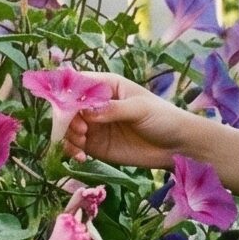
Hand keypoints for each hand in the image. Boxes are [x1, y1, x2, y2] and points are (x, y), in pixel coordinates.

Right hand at [62, 75, 196, 170]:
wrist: (176, 146)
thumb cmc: (163, 118)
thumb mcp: (140, 109)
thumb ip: (113, 109)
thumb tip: (86, 112)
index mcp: (107, 86)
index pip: (79, 82)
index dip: (66, 91)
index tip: (62, 105)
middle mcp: (96, 104)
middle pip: (68, 107)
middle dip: (68, 119)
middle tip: (82, 130)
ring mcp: (94, 125)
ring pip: (68, 127)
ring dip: (68, 135)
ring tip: (82, 144)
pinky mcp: (95, 145)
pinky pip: (74, 145)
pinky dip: (71, 150)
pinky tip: (81, 157)